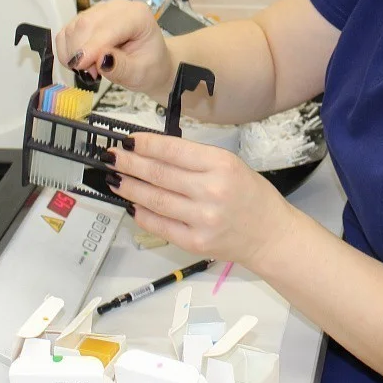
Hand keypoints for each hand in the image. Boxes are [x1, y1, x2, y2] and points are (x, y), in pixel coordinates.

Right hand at [56, 0, 174, 94]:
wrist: (151, 63)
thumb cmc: (150, 66)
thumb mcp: (141, 73)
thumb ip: (121, 67)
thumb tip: (101, 60)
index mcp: (138, 15)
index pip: (108, 27)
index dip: (91, 46)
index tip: (80, 65)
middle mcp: (117, 8)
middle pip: (86, 24)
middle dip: (80, 52)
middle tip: (91, 73)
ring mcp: (100, 11)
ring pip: (73, 28)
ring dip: (73, 53)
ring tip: (92, 69)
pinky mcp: (86, 19)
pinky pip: (66, 33)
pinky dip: (67, 51)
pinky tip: (82, 62)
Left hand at [110, 132, 298, 266]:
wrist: (271, 235)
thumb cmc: (251, 196)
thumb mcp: (231, 165)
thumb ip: (196, 160)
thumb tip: (155, 152)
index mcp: (221, 164)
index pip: (172, 151)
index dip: (145, 145)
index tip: (127, 140)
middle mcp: (210, 191)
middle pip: (158, 174)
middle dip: (129, 163)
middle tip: (111, 156)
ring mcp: (201, 219)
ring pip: (153, 199)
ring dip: (129, 187)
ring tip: (114, 178)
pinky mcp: (195, 242)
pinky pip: (159, 224)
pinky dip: (141, 213)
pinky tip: (130, 204)